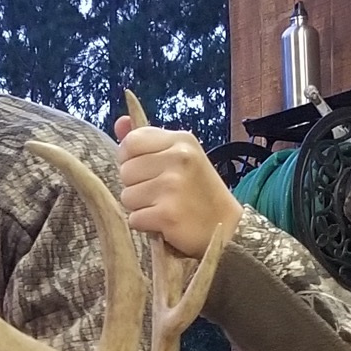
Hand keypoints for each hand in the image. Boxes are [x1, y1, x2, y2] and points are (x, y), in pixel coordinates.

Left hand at [114, 119, 243, 259]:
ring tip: (165, 207)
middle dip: (136, 186)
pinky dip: (146, 225)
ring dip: (141, 207)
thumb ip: (149, 140)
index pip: (131, 142)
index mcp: (181, 141)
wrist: (229, 227)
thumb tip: (121, 122)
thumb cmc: (200, 192)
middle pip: (125, 171)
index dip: (130, 159)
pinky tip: (166, 222)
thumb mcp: (181, 157)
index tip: (146, 171)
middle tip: (161, 194)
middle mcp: (178, 159)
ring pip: (127, 196)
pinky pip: (135, 219)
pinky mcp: (168, 214)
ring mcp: (173, 186)